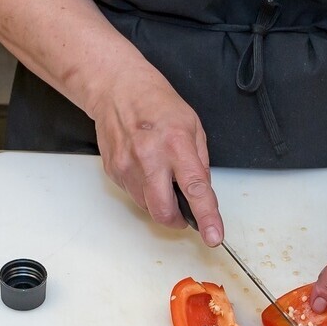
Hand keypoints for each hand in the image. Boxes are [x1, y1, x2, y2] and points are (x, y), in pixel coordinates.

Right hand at [87, 64, 222, 245]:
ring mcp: (126, 166)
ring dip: (159, 202)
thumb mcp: (192, 125)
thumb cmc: (156, 103)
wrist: (117, 89)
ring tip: (159, 176)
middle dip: (177, 220)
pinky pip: (133, 194)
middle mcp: (149, 158)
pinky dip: (143, 190)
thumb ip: (199, 161)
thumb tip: (201, 192)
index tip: (213, 236)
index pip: (195, 189)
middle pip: (163, 210)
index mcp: (176, 144)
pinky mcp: (112, 171)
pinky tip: (143, 167)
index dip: (206, 217)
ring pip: (146, 206)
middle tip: (184, 214)